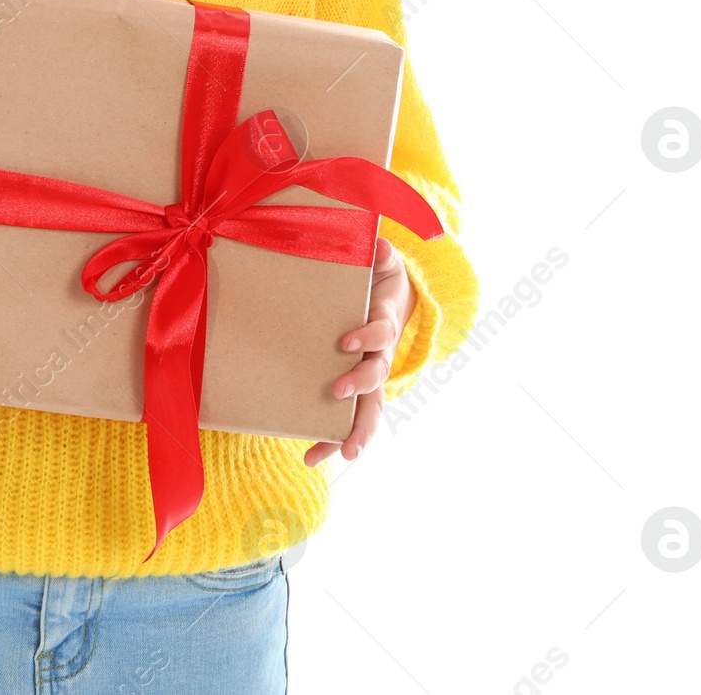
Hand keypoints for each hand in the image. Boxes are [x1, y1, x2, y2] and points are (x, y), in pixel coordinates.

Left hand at [304, 235, 415, 467]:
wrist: (389, 299)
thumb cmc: (377, 279)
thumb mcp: (382, 263)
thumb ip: (380, 255)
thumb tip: (377, 245)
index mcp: (383, 325)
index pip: (380, 333)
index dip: (366, 336)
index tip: (345, 341)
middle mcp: (380, 356)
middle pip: (377, 378)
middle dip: (360, 387)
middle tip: (338, 392)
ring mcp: (369, 376)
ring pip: (370, 409)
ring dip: (357, 430)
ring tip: (343, 452)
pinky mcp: (355, 390)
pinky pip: (348, 419)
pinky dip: (332, 439)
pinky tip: (311, 455)